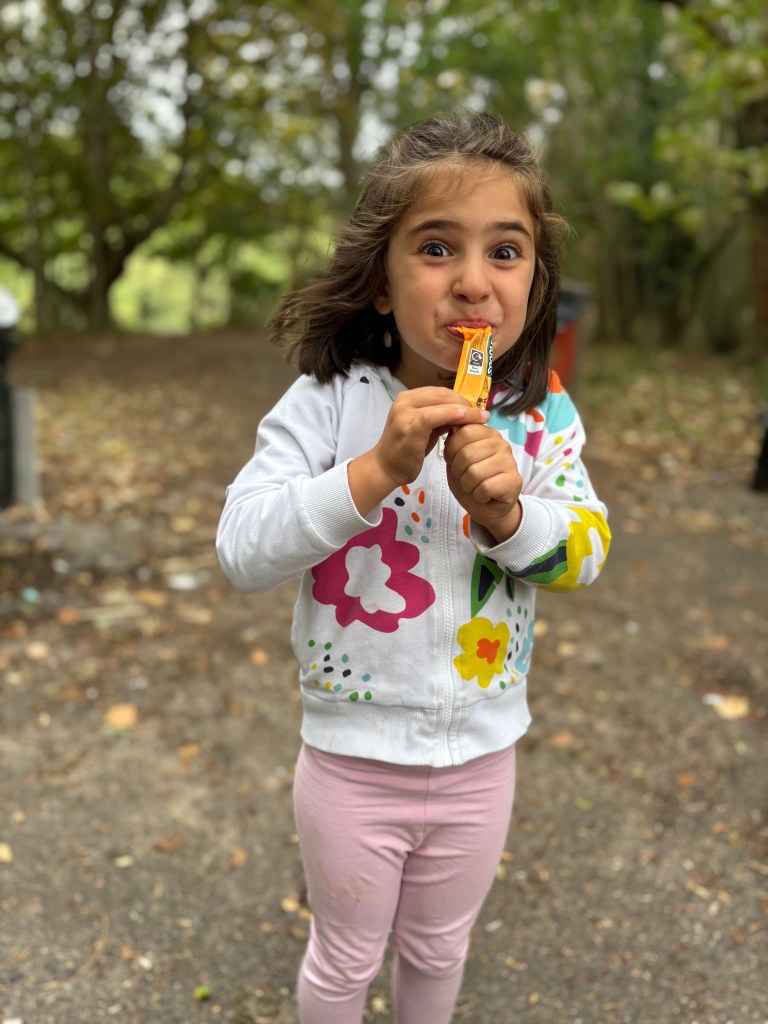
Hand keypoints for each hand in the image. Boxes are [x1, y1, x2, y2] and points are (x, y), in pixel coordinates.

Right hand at [348, 387, 489, 515]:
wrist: (386, 468)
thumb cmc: (406, 451)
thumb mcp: (426, 429)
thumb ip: (441, 418)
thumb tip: (464, 412)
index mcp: (407, 398)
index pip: (440, 391)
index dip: (460, 398)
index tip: (477, 408)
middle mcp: (405, 400)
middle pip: (443, 394)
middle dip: (466, 402)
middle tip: (483, 413)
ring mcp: (405, 411)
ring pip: (442, 402)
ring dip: (466, 410)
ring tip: (482, 418)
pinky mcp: (410, 424)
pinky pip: (437, 415)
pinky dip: (454, 415)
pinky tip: (467, 421)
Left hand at [443, 423, 522, 541]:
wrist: (486, 507)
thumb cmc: (470, 479)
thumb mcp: (456, 458)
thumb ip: (455, 441)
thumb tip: (453, 423)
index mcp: (487, 433)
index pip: (464, 432)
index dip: (451, 450)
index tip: (454, 461)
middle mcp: (501, 444)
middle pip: (466, 453)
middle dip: (458, 471)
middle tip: (464, 477)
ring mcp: (510, 461)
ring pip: (474, 472)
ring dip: (468, 485)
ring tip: (474, 486)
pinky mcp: (514, 481)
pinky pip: (484, 487)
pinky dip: (478, 495)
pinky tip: (484, 495)